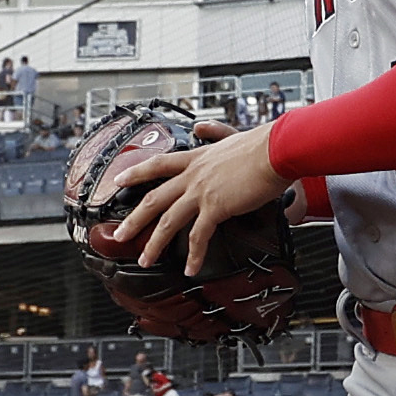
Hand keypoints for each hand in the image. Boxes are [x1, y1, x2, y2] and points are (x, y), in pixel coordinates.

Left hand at [118, 126, 288, 270]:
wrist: (277, 150)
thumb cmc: (262, 144)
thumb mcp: (231, 134)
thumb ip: (213, 132)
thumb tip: (200, 127)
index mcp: (196, 158)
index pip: (157, 164)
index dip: (136, 173)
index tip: (118, 180)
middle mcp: (193, 175)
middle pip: (153, 199)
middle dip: (133, 219)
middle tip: (119, 234)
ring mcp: (201, 192)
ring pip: (168, 221)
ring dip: (154, 244)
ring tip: (145, 259)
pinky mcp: (216, 207)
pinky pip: (198, 236)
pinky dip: (194, 255)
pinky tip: (190, 269)